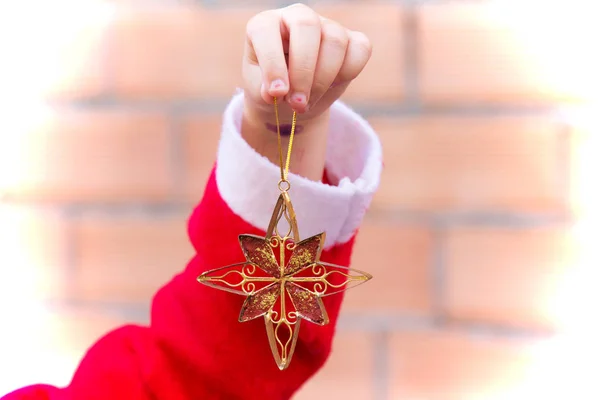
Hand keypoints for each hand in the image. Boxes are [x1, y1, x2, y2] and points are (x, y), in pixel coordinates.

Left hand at [242, 3, 371, 119]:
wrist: (291, 101)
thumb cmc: (272, 90)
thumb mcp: (259, 92)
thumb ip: (262, 89)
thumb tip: (275, 93)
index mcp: (265, 25)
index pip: (267, 30)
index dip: (273, 63)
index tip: (277, 94)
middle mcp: (297, 17)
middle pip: (307, 26)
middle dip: (303, 71)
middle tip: (296, 104)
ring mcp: (327, 26)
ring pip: (335, 41)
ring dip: (323, 80)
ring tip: (307, 103)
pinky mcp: (351, 40)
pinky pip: (360, 49)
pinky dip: (348, 73)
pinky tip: (330, 87)